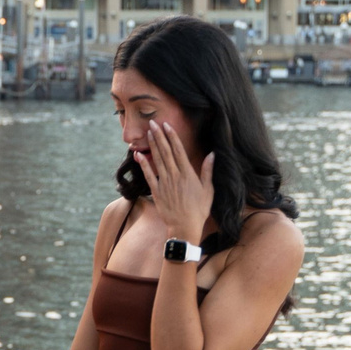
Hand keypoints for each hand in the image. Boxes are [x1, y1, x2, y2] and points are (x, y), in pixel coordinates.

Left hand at [134, 121, 214, 246]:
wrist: (185, 227)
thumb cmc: (199, 210)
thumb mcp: (208, 190)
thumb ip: (208, 171)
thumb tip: (212, 154)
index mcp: (188, 174)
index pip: (179, 150)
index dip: (172, 136)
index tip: (167, 125)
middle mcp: (175, 176)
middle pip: (166, 152)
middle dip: (159, 136)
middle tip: (153, 122)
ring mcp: (165, 183)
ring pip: (157, 160)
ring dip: (152, 145)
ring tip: (148, 132)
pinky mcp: (157, 192)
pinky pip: (149, 175)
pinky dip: (143, 164)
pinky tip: (138, 155)